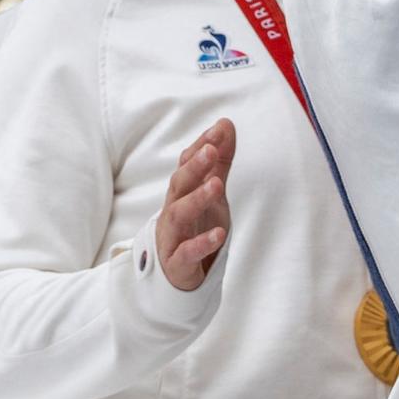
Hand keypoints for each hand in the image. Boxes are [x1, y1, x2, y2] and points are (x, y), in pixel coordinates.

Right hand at [154, 120, 233, 291]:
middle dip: (194, 166)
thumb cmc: (194, 227)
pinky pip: (186, 253)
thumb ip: (219, 161)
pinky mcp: (177, 263)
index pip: (186, 164)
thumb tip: (225, 124)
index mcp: (181, 193)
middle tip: (211, 150)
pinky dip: (201, 243)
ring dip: (197, 199)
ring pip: (179, 215)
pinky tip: (218, 235)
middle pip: (179, 185)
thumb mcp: (211, 192)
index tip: (219, 130)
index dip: (201, 146)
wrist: (177, 274)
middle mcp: (173, 211)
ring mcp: (173, 236)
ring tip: (217, 185)